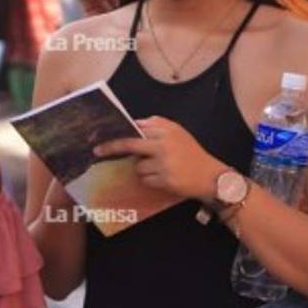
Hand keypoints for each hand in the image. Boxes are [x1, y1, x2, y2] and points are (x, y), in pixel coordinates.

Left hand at [92, 116, 224, 201]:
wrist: (210, 176)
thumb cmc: (192, 154)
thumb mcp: (178, 134)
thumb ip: (157, 128)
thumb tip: (132, 126)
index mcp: (168, 129)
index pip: (137, 127)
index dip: (120, 130)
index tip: (103, 134)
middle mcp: (164, 143)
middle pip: (130, 144)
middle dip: (111, 147)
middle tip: (97, 150)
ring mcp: (164, 162)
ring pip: (138, 166)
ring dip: (143, 169)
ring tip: (160, 169)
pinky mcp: (164, 179)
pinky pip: (146, 179)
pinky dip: (151, 180)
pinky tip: (164, 178)